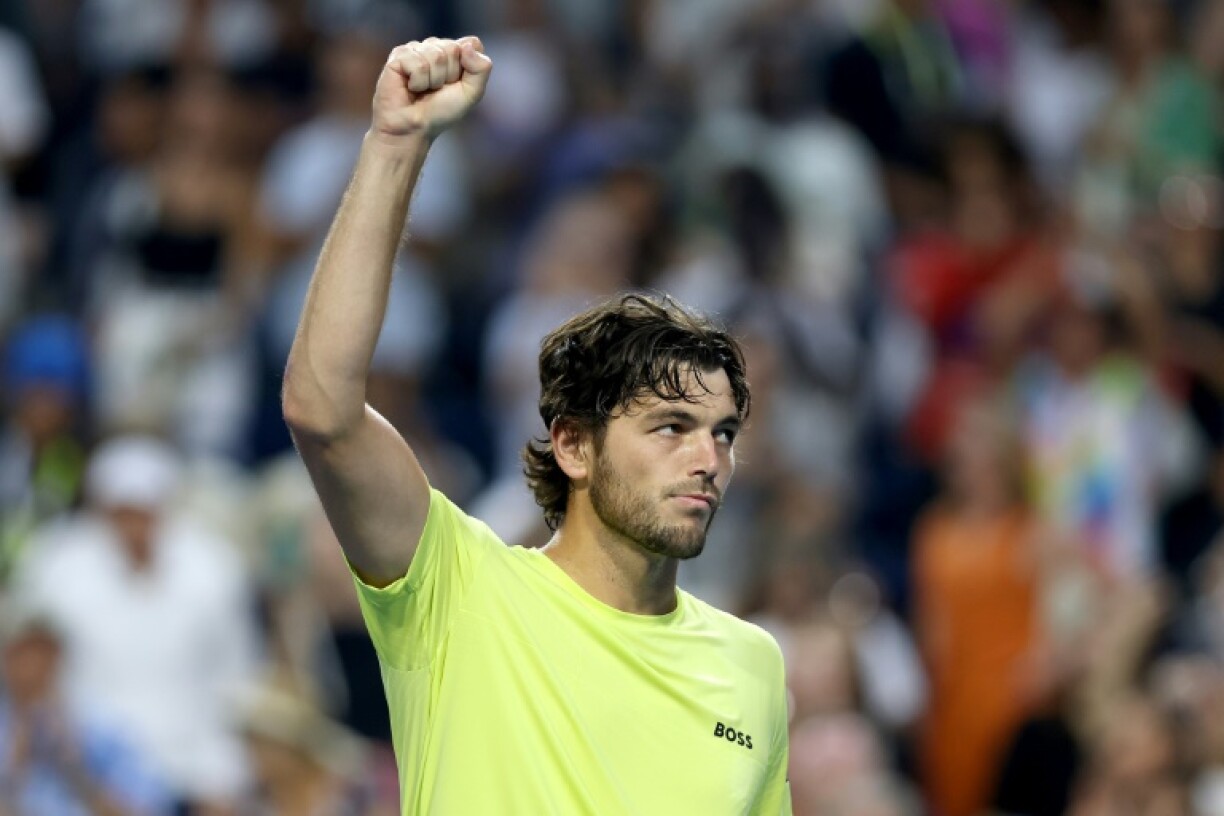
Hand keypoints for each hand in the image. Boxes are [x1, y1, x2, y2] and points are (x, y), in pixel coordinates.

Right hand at [371, 36, 491, 144]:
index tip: (456, 84)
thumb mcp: (471, 93)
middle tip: (437, 89)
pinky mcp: (398, 55)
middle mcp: (435, 47)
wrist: (413, 128)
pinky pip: (418, 63)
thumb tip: (466, 45)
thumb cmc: (441, 112)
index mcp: (454, 53)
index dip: (469, 67)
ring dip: (433, 80)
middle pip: (453, 48)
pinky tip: (411, 87)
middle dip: (449, 75)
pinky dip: (418, 81)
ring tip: (423, 90)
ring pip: (436, 55)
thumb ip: (481, 69)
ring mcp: (416, 49)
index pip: (472, 44)